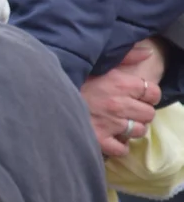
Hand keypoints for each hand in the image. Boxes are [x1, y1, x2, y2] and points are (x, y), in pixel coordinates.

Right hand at [81, 40, 162, 157]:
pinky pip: (121, 149)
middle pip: (148, 114)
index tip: (138, 96)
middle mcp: (120, 104)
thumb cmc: (73, 77)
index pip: (153, 93)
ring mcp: (111, 124)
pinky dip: (119, 145)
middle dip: (139, 112)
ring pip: (138, 131)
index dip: (147, 95)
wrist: (47, 93)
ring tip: (118, 123)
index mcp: (122, 84)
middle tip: (126, 110)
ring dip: (130, 128)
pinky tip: (112, 137)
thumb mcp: (99, 62)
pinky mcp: (99, 139)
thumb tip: (148, 53)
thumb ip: (126, 56)